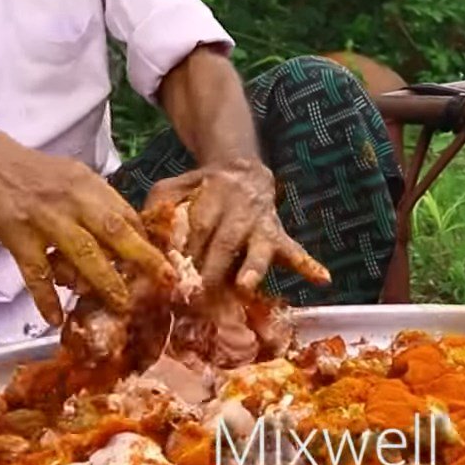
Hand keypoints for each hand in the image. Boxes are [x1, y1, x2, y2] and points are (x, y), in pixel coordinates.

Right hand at [0, 124, 171, 325]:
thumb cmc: (28, 173)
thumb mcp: (70, 176)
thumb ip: (95, 204)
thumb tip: (124, 234)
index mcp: (88, 184)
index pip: (127, 215)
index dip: (148, 241)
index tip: (166, 264)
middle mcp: (72, 200)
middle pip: (116, 231)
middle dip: (144, 259)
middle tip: (165, 284)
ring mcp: (45, 218)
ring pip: (82, 254)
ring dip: (104, 283)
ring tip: (120, 307)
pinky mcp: (17, 235)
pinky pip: (36, 273)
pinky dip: (45, 298)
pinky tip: (54, 319)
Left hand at [143, 158, 329, 293]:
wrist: (242, 168)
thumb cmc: (201, 188)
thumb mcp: (175, 186)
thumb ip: (158, 205)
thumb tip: (142, 233)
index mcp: (211, 194)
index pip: (197, 226)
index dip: (185, 250)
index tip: (172, 276)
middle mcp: (239, 208)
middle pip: (225, 241)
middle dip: (211, 269)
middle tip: (196, 296)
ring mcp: (262, 223)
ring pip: (259, 246)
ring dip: (253, 267)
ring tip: (246, 286)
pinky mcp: (279, 233)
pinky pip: (295, 250)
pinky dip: (308, 265)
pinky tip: (322, 279)